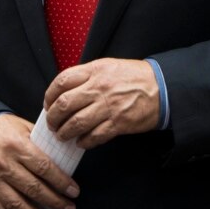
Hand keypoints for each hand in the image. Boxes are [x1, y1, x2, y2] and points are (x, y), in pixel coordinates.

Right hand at [0, 113, 79, 208]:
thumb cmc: (3, 129)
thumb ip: (43, 142)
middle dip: (55, 202)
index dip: (61, 182)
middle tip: (69, 208)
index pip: (43, 168)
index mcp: (16, 145)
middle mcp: (4, 163)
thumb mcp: (25, 127)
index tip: (73, 191)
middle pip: (33, 189)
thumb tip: (65, 156)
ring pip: (18, 204)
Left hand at [44, 58, 159, 148]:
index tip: (48, 104)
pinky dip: (84, 142)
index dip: (49, 95)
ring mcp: (108, 106)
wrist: (161, 88)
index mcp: (95, 70)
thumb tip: (64, 92)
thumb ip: (87, 76)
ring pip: (76, 123)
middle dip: (53, 118)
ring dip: (65, 132)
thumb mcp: (108, 66)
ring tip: (63, 135)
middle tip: (52, 124)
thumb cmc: (133, 77)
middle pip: (64, 104)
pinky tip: (81, 142)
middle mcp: (99, 87)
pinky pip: (94, 136)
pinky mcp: (118, 123)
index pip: (62, 82)